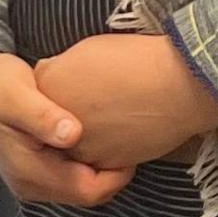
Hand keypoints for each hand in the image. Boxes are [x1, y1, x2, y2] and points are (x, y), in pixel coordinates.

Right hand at [0, 49, 134, 205]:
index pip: (88, 191)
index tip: (132, 145)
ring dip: (102, 165)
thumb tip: (73, 134)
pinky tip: (98, 134)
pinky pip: (73, 172)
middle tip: (130, 137)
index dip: (117, 174)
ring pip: (82, 184)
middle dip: (114, 171)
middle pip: (88, 193)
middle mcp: (30, 184)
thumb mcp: (17, 95)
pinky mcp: (35, 166)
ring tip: (117, 134)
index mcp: (28, 173)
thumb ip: (43, 117)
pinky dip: (89, 158)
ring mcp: (32, 178)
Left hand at [33, 34, 217, 172]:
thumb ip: (59, 68)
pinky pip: (100, 160)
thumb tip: (51, 75)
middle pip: (54, 125)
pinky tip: (124, 128)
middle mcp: (58, 127)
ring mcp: (84, 150)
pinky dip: (108, 148)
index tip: (77, 81)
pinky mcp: (109, 166)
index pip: (39, 93)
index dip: (59, 86)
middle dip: (67, 116)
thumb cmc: (132, 60)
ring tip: (111, 114)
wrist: (178, 86)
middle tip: (95, 100)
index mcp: (49, 91)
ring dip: (87, 135)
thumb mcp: (85, 50)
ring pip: (77, 146)